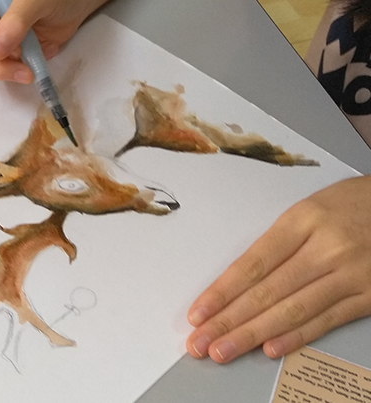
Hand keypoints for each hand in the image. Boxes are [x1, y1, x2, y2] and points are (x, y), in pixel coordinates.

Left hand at [186, 174, 370, 362]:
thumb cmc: (351, 204)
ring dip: (253, 334)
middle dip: (229, 320)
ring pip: (293, 310)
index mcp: (303, 221)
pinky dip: (296, 336)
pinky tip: (270, 348)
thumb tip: (238, 279)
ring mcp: (350, 275)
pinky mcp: (369, 296)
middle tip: (200, 341)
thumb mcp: (308, 209)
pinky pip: (327, 320)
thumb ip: (277, 241)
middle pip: (267, 291)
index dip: (222, 292)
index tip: (198, 312)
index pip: (253, 264)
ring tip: (224, 349)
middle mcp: (325, 249)